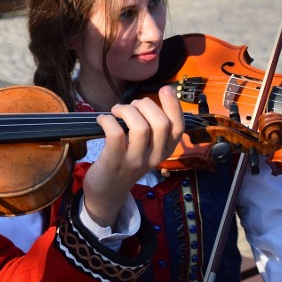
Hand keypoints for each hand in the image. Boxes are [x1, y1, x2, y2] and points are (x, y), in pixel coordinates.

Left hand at [82, 86, 183, 226]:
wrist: (107, 192)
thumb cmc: (126, 161)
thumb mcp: (146, 148)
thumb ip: (151, 128)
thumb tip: (145, 101)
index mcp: (165, 150)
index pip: (178, 126)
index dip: (174, 105)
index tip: (165, 89)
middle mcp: (154, 156)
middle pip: (161, 123)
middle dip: (145, 105)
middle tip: (131, 106)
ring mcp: (135, 161)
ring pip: (140, 127)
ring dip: (126, 110)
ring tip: (116, 111)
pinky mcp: (115, 162)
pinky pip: (116, 134)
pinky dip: (108, 120)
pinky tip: (102, 120)